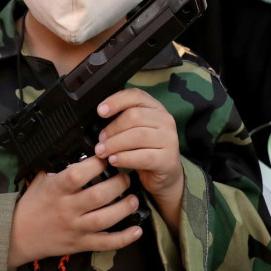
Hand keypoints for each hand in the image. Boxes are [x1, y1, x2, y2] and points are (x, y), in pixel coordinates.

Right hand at [8, 155, 141, 267]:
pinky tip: (137, 230)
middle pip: (97, 196)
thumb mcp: (42, 179)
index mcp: (56, 189)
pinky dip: (123, 238)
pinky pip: (105, 243)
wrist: (18, 235)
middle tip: (127, 176)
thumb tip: (82, 147)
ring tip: (134, 198)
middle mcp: (67, 208)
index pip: (78, 174)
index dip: (96, 164)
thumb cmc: (32, 204)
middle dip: (117, 185)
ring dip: (123, 209)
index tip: (108, 156)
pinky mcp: (80, 243)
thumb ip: (60, 165)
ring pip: (104, 219)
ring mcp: (75, 227)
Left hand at [95, 88, 183, 230]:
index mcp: (156, 108)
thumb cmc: (146, 149)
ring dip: (115, 144)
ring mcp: (169, 139)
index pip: (136, 95)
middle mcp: (165, 120)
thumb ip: (123, 120)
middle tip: (101, 140)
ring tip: (103, 151)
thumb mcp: (136, 130)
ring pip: (137, 136)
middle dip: (112, 129)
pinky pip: (143, 157)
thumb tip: (100, 117)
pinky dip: (124, 158)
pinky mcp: (168, 159)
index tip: (100, 111)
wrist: (166, 174)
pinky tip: (114, 160)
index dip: (116, 101)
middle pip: (134, 116)